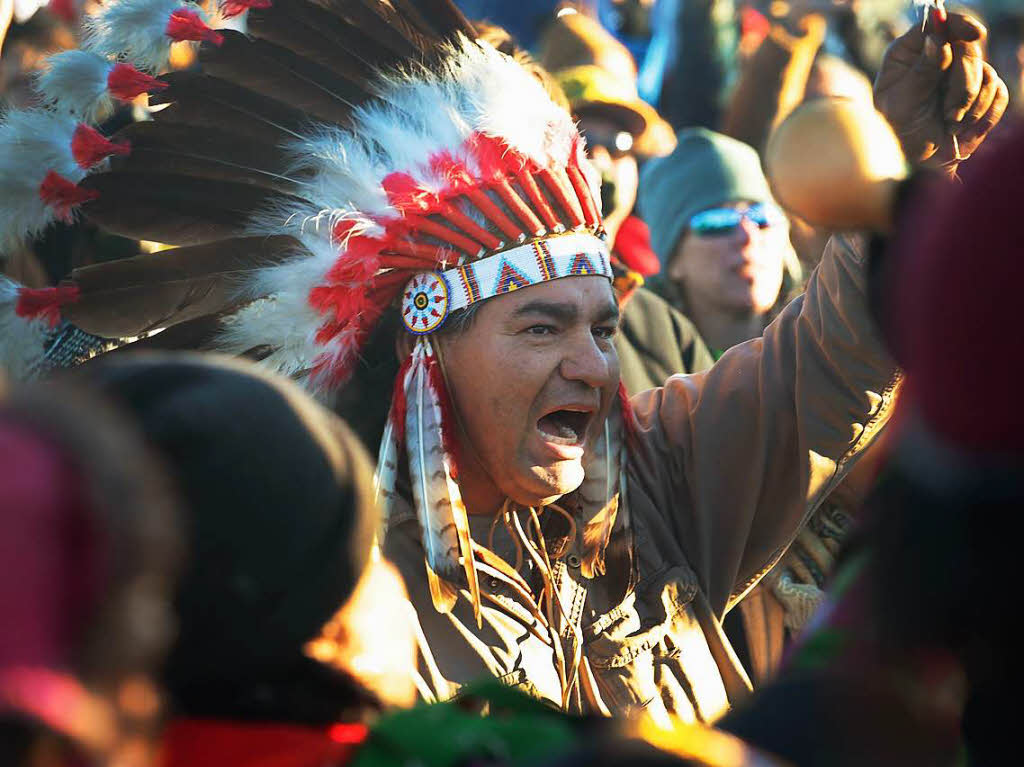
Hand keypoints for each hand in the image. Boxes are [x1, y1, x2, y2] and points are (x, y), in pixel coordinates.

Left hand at [873, 11, 1007, 167]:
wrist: (920, 163)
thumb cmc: (900, 133)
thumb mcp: (902, 104)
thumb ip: (920, 72)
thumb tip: (937, 40)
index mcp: (910, 54)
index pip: (937, 23)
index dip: (958, 25)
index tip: (974, 35)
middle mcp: (937, 57)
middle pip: (968, 49)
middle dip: (963, 84)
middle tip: (950, 112)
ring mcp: (962, 73)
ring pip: (987, 73)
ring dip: (970, 105)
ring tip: (950, 123)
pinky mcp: (983, 92)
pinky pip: (999, 93)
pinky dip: (983, 114)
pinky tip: (963, 128)